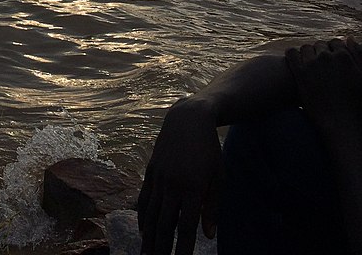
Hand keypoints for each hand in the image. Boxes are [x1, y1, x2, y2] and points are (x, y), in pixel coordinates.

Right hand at [138, 98, 222, 254]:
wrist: (187, 119)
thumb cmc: (209, 149)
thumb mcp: (219, 176)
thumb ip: (213, 207)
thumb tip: (208, 235)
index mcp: (193, 187)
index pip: (185, 226)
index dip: (183, 249)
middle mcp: (172, 184)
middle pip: (163, 224)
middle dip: (161, 248)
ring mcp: (158, 177)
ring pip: (151, 214)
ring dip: (148, 238)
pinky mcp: (150, 171)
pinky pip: (144, 198)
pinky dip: (142, 216)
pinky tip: (143, 231)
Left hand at [285, 38, 361, 132]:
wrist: (338, 122)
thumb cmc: (355, 102)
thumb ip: (360, 55)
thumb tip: (349, 38)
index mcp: (344, 56)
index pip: (335, 42)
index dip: (334, 52)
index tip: (333, 62)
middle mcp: (327, 56)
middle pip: (320, 45)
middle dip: (321, 53)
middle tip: (322, 68)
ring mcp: (311, 64)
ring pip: (305, 48)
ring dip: (307, 54)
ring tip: (311, 67)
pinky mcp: (299, 72)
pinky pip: (290, 53)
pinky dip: (293, 55)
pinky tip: (297, 64)